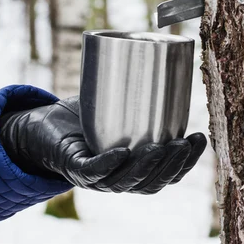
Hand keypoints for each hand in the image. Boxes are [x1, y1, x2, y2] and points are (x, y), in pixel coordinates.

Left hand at [0, 97, 206, 193]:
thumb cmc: (85, 117)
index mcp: (134, 171)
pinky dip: (109, 164)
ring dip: (147, 168)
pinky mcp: (72, 167)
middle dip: (172, 166)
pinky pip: (93, 170)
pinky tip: (123, 153)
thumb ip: (143, 98)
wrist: (43, 125)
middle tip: (183, 143)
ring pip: (126, 181)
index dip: (187, 163)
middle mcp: (117, 180)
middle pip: (150, 183)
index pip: (167, 175)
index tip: (200, 138)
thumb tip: (171, 60)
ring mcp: (95, 178)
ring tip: (162, 147)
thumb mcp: (118, 110)